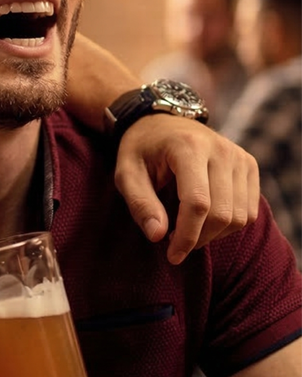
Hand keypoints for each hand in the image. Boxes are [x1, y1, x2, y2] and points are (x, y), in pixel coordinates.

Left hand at [115, 114, 259, 263]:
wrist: (160, 121)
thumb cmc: (140, 149)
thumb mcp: (126, 173)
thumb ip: (140, 203)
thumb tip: (158, 236)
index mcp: (188, 147)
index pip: (197, 203)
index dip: (187, 235)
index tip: (171, 255)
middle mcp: (220, 149)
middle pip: (222, 213)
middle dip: (198, 238)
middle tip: (174, 243)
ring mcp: (239, 156)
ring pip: (240, 216)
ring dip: (214, 234)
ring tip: (187, 230)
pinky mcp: (249, 165)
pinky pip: (249, 210)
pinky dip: (229, 225)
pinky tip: (204, 220)